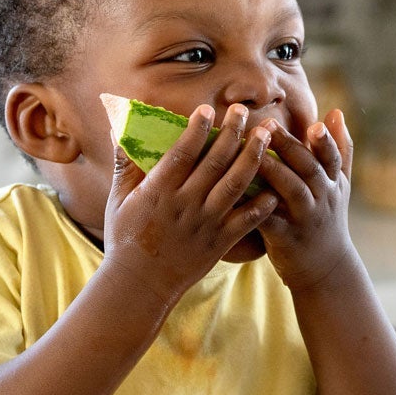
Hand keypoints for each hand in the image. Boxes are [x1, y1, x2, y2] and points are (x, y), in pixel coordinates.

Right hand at [104, 103, 279, 306]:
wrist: (139, 285)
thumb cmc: (126, 239)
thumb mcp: (118, 200)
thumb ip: (124, 165)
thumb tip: (120, 131)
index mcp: (159, 192)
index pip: (182, 153)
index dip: (197, 130)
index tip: (208, 109)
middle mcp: (185, 205)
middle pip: (215, 163)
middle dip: (232, 133)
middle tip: (243, 111)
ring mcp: (205, 224)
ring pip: (235, 185)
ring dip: (253, 158)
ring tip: (266, 135)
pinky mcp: (220, 242)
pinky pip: (247, 221)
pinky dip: (263, 205)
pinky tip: (277, 188)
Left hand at [257, 109, 359, 288]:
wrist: (325, 267)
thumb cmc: (327, 218)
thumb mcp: (340, 185)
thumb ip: (339, 149)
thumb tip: (336, 112)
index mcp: (333, 182)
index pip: (332, 157)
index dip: (325, 142)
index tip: (315, 124)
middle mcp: (323, 198)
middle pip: (308, 169)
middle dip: (290, 146)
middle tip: (269, 124)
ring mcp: (305, 218)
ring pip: (291, 190)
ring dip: (273, 170)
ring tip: (253, 153)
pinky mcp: (286, 237)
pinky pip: (269, 218)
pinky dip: (254, 205)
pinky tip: (236, 191)